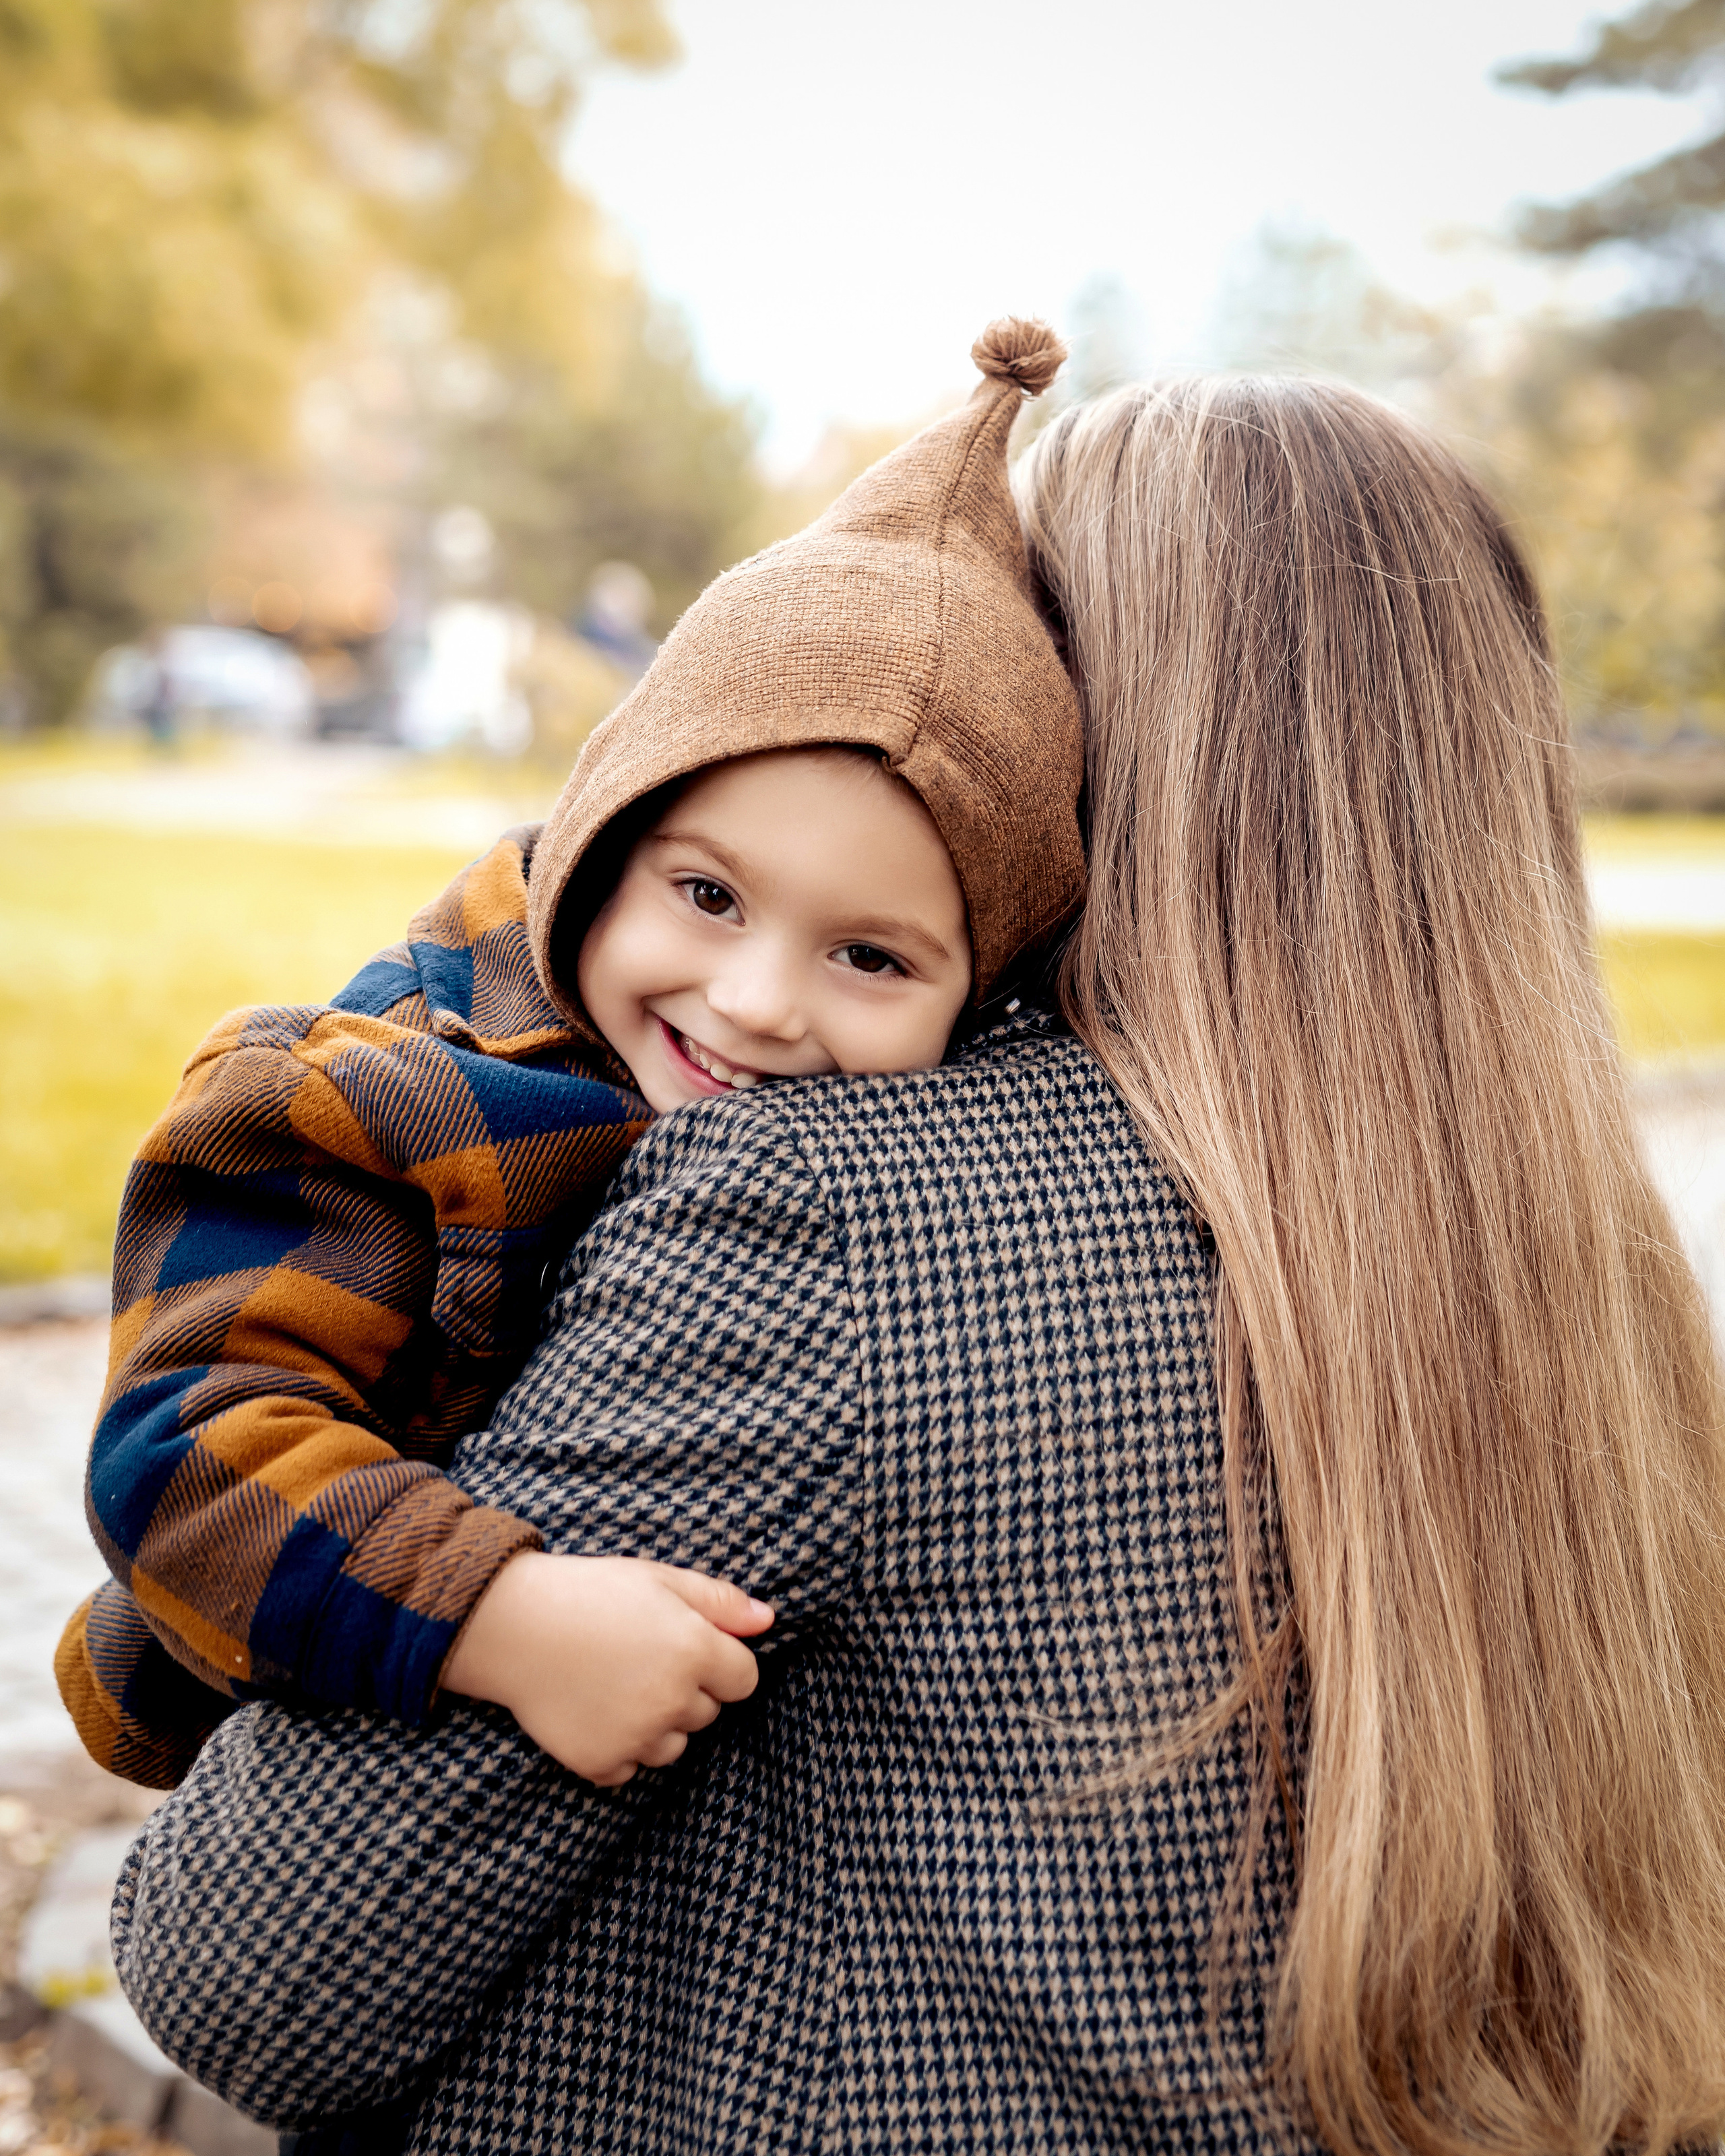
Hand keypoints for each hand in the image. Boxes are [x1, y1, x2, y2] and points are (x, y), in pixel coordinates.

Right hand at [439, 1551, 772, 1785]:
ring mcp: (637, 1737)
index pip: (744, 1679)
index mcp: (695, 1651)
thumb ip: (720, 1603)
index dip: (720, 1662)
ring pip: (672, 1746)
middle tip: (638, 1657)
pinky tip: (593, 1709)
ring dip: (655, 1724)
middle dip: (685, 1690)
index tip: (684, 1645)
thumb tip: (768, 1621)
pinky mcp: (601, 1763)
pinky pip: (630, 1768)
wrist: (512, 1625)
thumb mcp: (660, 1579)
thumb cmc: (590, 1593)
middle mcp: (673, 1701)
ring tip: (613, 1683)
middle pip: (707, 1713)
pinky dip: (618, 1748)